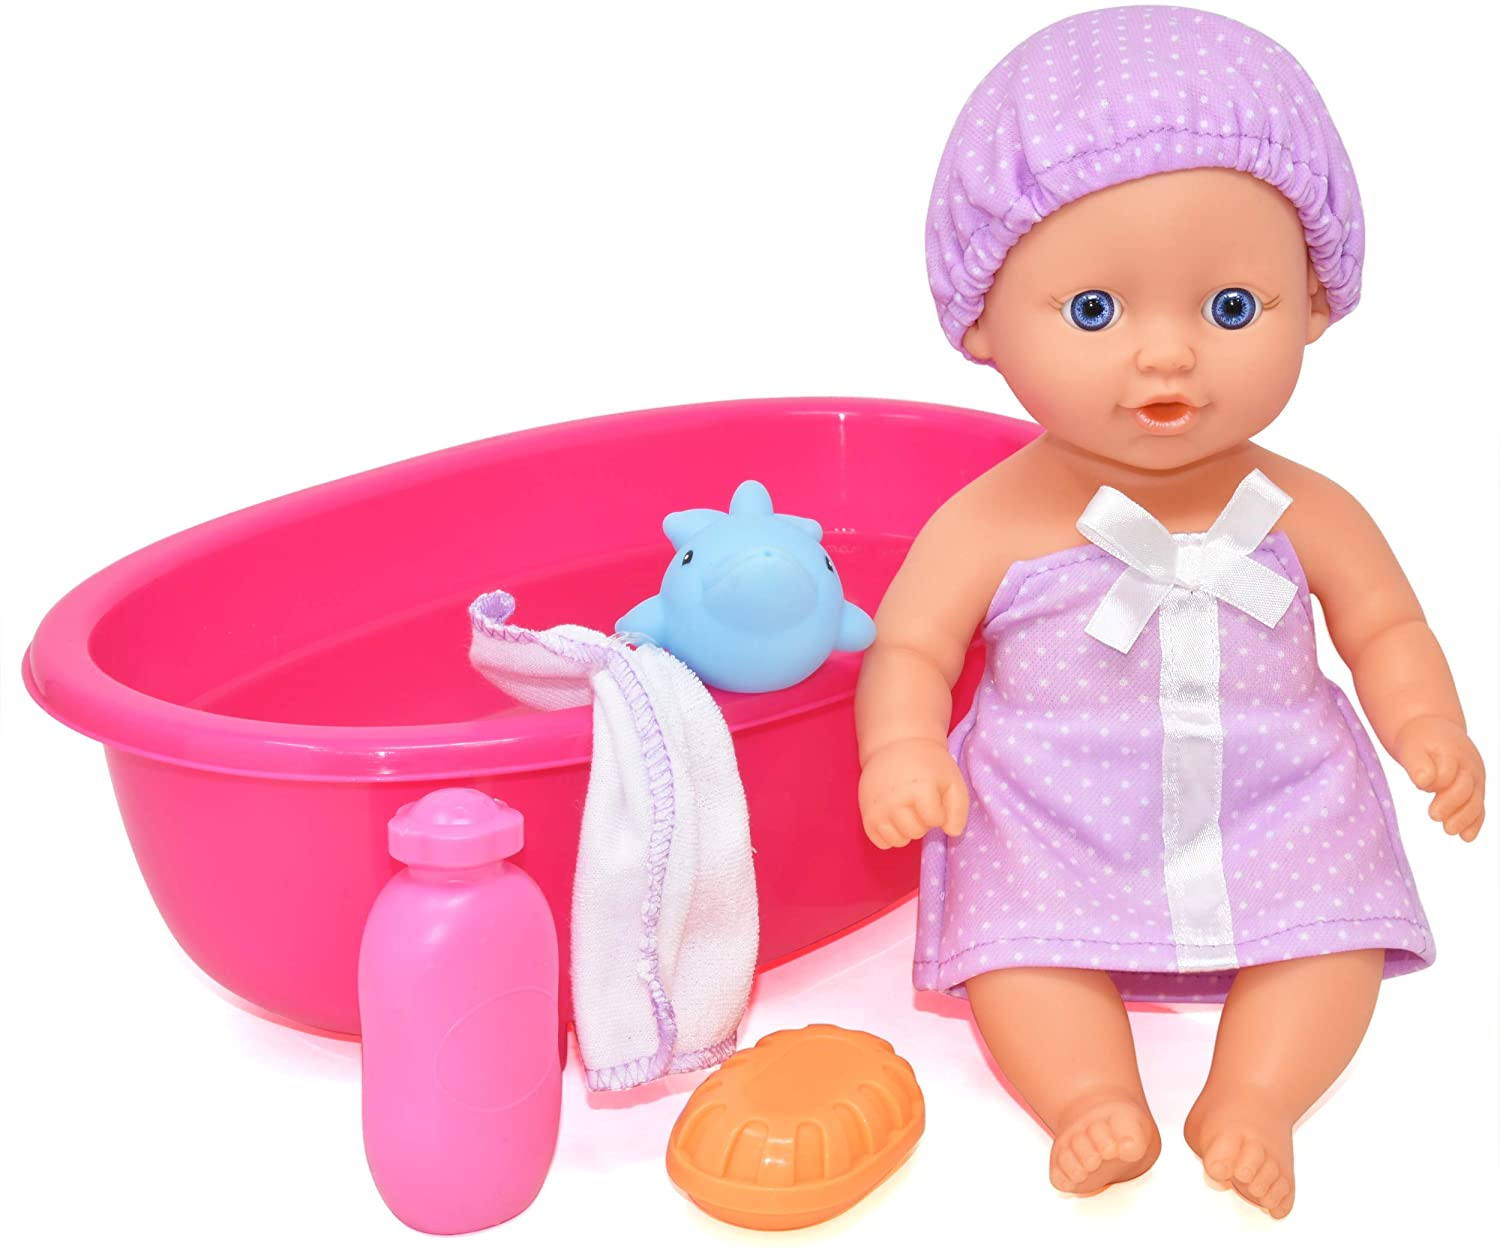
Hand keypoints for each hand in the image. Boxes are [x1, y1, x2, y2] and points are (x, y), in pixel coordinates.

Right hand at [858, 737, 968, 849]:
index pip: (936, 820)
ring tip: (907, 811)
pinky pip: (881, 843)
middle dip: (923, 821)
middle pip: (917, 832)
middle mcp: (895, 800)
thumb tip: (952, 833)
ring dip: (906, 830)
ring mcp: (878, 809)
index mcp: (919, 788)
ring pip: (898, 841)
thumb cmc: (928, 765)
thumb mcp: (952, 781)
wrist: (895, 745)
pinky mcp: (866, 815)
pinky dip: (889, 835)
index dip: (939, 811)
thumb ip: (959, 810)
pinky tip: (894, 818)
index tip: (934, 796)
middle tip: (919, 803)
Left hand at [1396, 715, 1485, 841]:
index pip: (1447, 770)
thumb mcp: (1410, 747)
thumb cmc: (1418, 741)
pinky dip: (1473, 822)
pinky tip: (1466, 837)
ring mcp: (1475, 778)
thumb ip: (1416, 764)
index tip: (1422, 785)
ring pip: (1474, 800)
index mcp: (1452, 751)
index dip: (1436, 780)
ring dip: (1464, 817)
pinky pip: (1478, 807)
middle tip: (1434, 816)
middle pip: (1464, 787)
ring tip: (1449, 830)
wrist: (1433, 731)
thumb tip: (1423, 781)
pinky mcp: (1476, 789)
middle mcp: (1469, 765)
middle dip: (1451, 803)